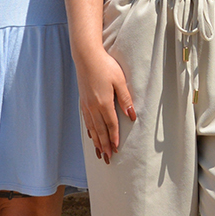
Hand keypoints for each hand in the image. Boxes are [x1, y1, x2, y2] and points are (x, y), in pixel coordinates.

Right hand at [76, 47, 134, 164]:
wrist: (86, 57)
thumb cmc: (105, 66)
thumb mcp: (120, 81)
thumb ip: (125, 99)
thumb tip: (131, 116)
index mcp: (104, 103)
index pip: (111, 125)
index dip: (114, 138)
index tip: (116, 150)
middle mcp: (93, 107)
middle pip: (100, 131)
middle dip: (104, 146)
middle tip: (107, 159)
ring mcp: (86, 105)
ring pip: (92, 128)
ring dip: (97, 141)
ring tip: (99, 153)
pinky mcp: (83, 101)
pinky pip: (86, 121)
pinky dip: (90, 131)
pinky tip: (92, 136)